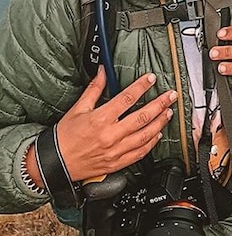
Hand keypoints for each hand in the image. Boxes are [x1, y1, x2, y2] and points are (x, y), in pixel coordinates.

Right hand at [53, 69, 176, 183]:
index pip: (127, 98)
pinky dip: (151, 143)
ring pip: (145, 135)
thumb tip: (102, 72)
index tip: (151, 78)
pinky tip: (158, 134)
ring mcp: (115, 150)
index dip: (141, 86)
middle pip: (142, 117)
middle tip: (171, 96)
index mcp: (100, 119)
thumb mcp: (77, 109)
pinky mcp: (117, 163)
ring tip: (169, 112)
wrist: (56, 163)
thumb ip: (93, 89)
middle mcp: (110, 135)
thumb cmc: (65, 137)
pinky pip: (140, 153)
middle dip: (160, 104)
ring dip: (160, 122)